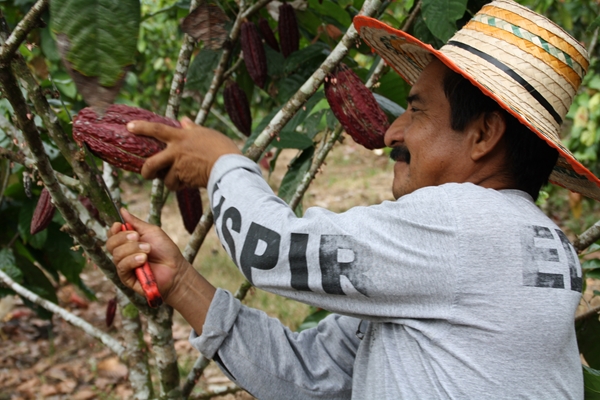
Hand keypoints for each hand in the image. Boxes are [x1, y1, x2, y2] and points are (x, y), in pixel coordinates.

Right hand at [106, 208, 189, 303]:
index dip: (113, 230)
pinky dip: (132, 260)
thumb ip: (135, 222)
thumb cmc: (166, 250)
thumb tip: (122, 210)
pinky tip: (143, 259)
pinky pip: (122, 267)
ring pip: (116, 254)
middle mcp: (123, 254)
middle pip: (110, 244)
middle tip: (138, 237)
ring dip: (132, 249)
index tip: (119, 225)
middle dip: (124, 238)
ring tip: (148, 250)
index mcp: (127, 242)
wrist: (176, 268)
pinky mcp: (127, 278)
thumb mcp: (151, 231)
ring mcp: (124, 267)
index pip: (112, 235)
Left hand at [127, 117, 241, 189]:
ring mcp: (179, 168)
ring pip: (166, 179)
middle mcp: (176, 153)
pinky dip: (182, 186)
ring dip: (171, 181)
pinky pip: (179, 186)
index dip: (141, 128)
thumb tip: (184, 121)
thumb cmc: (222, 148)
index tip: (128, 126)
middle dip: (146, 171)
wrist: (229, 167)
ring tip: (179, 181)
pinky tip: (191, 183)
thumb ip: (192, 129)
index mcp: (180, 137)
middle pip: (151, 164)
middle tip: (147, 174)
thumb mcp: (207, 133)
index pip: (156, 129)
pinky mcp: (185, 182)